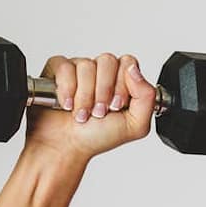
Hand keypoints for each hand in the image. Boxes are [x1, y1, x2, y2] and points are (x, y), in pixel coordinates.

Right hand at [24, 53, 156, 161]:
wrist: (68, 146)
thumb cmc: (99, 136)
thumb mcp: (135, 125)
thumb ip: (147, 97)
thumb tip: (135, 70)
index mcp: (123, 81)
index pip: (128, 63)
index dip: (122, 84)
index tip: (116, 106)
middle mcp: (102, 72)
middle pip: (107, 60)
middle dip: (103, 91)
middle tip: (99, 111)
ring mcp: (80, 69)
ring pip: (86, 65)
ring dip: (85, 96)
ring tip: (83, 113)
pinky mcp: (59, 69)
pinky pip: (64, 67)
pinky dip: (67, 89)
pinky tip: (67, 104)